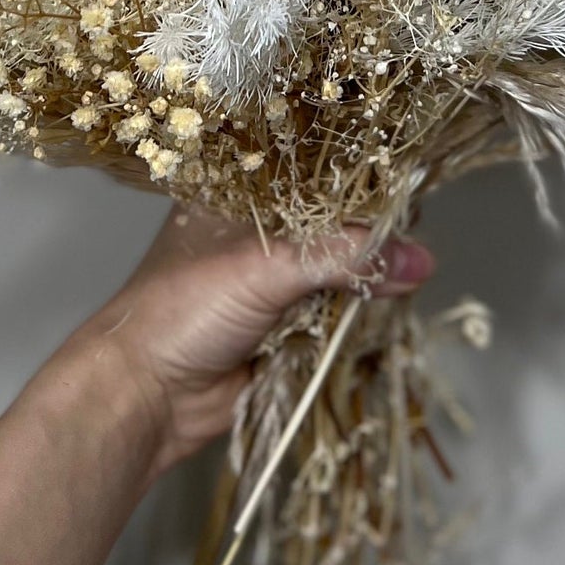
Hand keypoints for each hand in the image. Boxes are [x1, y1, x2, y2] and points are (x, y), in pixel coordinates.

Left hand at [57, 206, 435, 481]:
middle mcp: (255, 231)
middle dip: (371, 231)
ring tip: (414, 271)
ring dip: (369, 277)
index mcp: (236, 193)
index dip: (355, 172)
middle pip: (329, 221)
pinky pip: (335, 315)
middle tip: (419, 233)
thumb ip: (342, 258)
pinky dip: (358, 316)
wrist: (146, 397)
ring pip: (337, 269)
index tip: (408, 176)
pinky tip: (391, 304)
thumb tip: (417, 258)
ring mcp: (270, 282)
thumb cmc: (182, 311)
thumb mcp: (264, 268)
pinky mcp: (285, 329)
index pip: (307, 167)